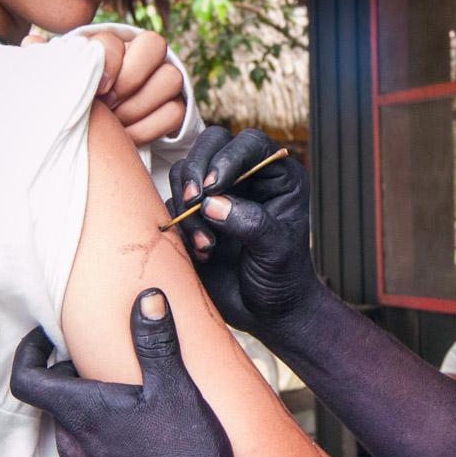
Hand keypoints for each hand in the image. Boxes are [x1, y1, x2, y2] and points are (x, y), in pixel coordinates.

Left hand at [10, 289, 252, 456]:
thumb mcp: (177, 389)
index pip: (28, 378)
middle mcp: (74, 444)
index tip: (47, 337)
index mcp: (85, 413)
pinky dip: (98, 448)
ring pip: (72, 433)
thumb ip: (156, 341)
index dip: (31, 352)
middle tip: (108, 365)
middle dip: (75, 379)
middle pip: (56, 402)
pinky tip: (131, 445)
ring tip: (128, 404)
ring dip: (90, 414)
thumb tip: (148, 298)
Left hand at [22, 30, 184, 145]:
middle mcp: (142, 53)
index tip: (97, 88)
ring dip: (140, 105)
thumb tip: (33, 44)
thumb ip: (54, 63)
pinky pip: (175, 111)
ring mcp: (163, 79)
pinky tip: (128, 136)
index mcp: (111, 43)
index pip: (121, 37)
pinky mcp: (175, 105)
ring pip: (170, 78)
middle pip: (155, 46)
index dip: (109, 61)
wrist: (97, 131)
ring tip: (117, 122)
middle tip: (108, 104)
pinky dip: (150, 127)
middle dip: (130, 80)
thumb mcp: (63, 80)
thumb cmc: (77, 100)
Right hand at [166, 127, 323, 337]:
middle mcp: (246, 178)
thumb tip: (212, 204)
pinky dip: (179, 226)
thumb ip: (251, 223)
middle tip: (195, 201)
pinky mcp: (193, 216)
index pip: (249, 144)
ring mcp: (217, 195)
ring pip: (184, 172)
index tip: (214, 184)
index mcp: (277, 176)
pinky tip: (203, 253)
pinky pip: (172, 205)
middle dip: (196, 170)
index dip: (228, 157)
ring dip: (187, 204)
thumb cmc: (283, 279)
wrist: (266, 312)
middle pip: (210, 144)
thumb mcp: (277, 251)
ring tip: (207, 244)